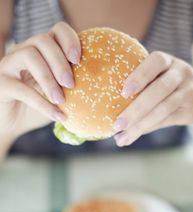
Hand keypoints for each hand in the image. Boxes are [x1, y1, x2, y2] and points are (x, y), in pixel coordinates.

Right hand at [0, 21, 80, 139]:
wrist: (14, 125)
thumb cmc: (41, 109)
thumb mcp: (62, 97)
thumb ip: (76, 90)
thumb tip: (108, 94)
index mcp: (43, 51)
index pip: (57, 31)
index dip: (69, 39)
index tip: (79, 59)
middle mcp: (24, 52)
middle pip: (42, 40)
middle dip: (60, 61)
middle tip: (71, 84)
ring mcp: (10, 65)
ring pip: (28, 55)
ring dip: (48, 78)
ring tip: (61, 100)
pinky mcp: (1, 83)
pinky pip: (21, 88)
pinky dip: (41, 102)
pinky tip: (56, 115)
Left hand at [113, 51, 192, 145]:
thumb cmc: (172, 85)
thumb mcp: (161, 75)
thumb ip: (143, 83)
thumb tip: (105, 103)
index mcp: (168, 61)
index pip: (155, 62)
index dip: (140, 76)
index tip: (124, 91)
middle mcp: (181, 73)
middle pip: (159, 90)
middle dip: (136, 109)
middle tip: (117, 124)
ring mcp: (188, 91)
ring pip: (163, 109)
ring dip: (140, 125)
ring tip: (121, 137)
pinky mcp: (190, 110)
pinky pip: (166, 121)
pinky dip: (146, 130)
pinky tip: (130, 137)